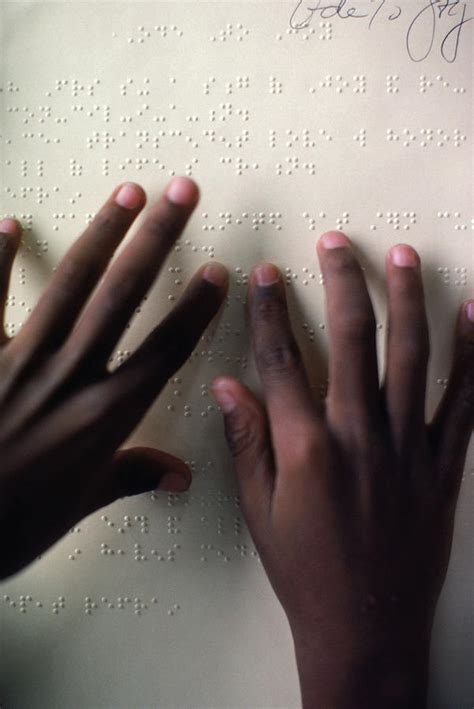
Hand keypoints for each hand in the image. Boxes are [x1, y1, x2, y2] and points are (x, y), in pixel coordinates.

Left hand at [0, 177, 227, 579]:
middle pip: (124, 296)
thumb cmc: (11, 524)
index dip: (195, 308)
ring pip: (71, 285)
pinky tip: (6, 225)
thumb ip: (132, 477)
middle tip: (182, 192)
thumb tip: (181, 477)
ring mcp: (21, 361)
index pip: (165, 350)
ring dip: (103, 233)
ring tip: (128, 192)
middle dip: (158, 239)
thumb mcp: (81, 504)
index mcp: (104, 416)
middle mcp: (70, 378)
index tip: (217, 274)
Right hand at [211, 231, 472, 707]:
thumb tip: (228, 387)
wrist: (367, 627)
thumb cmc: (305, 571)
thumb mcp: (259, 511)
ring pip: (412, 356)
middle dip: (342, 283)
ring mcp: (408, 448)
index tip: (263, 276)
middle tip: (336, 243)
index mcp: (307, 449)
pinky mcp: (443, 466)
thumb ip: (247, 443)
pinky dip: (473, 353)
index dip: (268, 312)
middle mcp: (360, 437)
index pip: (281, 361)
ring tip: (401, 256)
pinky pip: (465, 400)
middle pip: (351, 341)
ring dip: (406, 300)